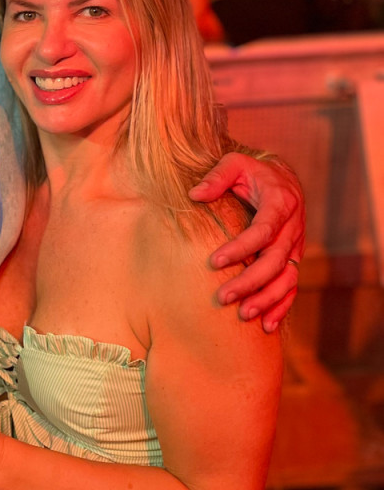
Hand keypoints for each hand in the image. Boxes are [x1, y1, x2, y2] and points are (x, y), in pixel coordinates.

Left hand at [190, 153, 304, 331]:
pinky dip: (282, 307)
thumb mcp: (235, 163)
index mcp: (280, 203)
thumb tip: (194, 195)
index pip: (263, 231)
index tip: (214, 262)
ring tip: (243, 315)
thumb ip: (216, 177)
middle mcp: (293, 228)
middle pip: (275, 261)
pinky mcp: (294, 259)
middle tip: (222, 297)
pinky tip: (266, 326)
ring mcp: (296, 246)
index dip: (241, 248)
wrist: (282, 178)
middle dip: (250, 281)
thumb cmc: (252, 172)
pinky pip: (292, 287)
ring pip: (287, 279)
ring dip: (266, 299)